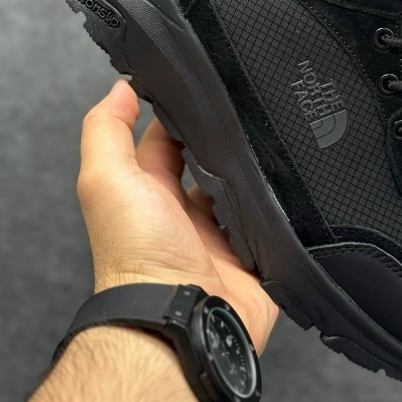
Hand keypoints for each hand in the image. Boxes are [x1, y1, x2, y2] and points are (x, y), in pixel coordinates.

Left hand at [76, 79, 278, 352]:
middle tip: (253, 108)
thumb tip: (121, 87)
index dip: (182, 113)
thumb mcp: (106, 179)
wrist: (179, 319)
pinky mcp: (256, 255)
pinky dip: (283, 207)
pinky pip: (276, 223)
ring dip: (259, 171)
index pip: (168, 139)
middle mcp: (185, 211)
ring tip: (281, 139)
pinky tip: (296, 182)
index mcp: (150, 191)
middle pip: (212, 162)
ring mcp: (223, 235)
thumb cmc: (136, 254)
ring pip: (247, 190)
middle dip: (229, 140)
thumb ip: (107, 131)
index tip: (206, 83)